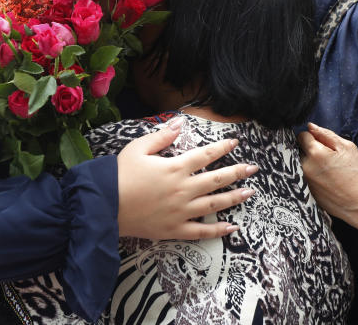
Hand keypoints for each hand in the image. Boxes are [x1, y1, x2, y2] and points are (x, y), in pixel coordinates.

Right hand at [116, 116, 257, 239]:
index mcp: (175, 168)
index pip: (205, 155)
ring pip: (214, 204)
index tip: (235, 142)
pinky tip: (232, 227)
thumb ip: (161, 137)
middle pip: (217, 180)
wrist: (104, 206)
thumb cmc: (119, 175)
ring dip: (234, 197)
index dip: (222, 147)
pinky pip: (201, 231)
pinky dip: (218, 230)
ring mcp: (181, 211)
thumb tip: (179, 125)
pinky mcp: (174, 230)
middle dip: (237, 172)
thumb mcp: (137, 148)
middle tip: (253, 169)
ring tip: (250, 192)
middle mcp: (183, 189)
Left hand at [298, 123, 357, 234]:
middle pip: (299, 149)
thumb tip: (311, 127)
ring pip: (301, 163)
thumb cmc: (355, 174)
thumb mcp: (347, 148)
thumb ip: (326, 134)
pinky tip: (325, 180)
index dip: (313, 137)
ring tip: (327, 170)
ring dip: (310, 162)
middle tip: (327, 158)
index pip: (302, 136)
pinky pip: (303, 175)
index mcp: (315, 153)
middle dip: (310, 150)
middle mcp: (305, 166)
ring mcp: (303, 179)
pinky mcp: (304, 190)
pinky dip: (311, 174)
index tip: (323, 144)